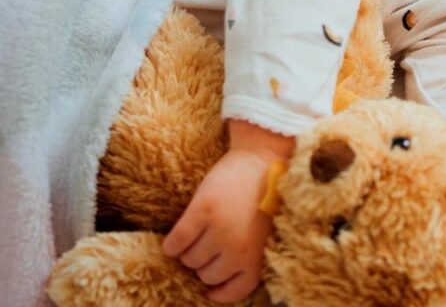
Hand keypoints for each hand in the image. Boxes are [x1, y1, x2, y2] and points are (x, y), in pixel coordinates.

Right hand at [162, 120, 293, 302]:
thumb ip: (248, 256)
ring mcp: (219, 231)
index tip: (211, 290)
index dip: (220, 293)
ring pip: (189, 259)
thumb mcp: (263, 234)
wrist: (262, 160)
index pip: (235, 291)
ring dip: (189, 251)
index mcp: (257, 256)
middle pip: (206, 275)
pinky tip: (176, 238)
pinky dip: (172, 244)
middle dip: (205, 263)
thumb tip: (219, 281)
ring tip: (198, 235)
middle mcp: (238, 249)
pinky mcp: (201, 212)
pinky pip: (176, 242)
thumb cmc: (264, 197)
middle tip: (208, 246)